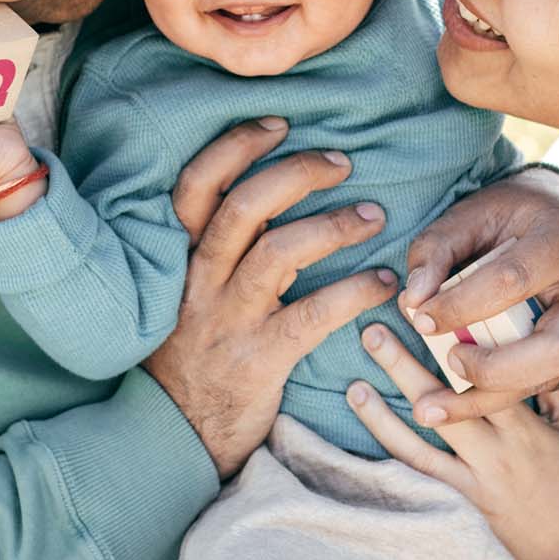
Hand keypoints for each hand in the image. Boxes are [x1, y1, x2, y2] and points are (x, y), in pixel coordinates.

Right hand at [144, 117, 399, 478]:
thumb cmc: (193, 353)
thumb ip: (215, 250)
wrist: (173, 434)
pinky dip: (355, 292)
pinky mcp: (258, 359)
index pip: (196, 185)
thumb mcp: (185, 293)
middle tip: (343, 162)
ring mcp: (226, 321)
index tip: (279, 125)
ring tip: (374, 215)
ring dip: (334, 225)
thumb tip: (266, 195)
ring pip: (279, 254)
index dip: (236, 147)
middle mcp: (197, 282)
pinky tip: (384, 283)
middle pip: (243, 208)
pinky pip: (312, 315)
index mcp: (177, 259)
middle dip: (297, 173)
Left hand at [345, 325, 558, 559]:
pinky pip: (418, 479)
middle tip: (372, 332)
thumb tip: (523, 345)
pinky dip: (391, 455)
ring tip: (354, 386)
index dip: (452, 344)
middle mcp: (494, 454)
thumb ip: (550, 388)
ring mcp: (472, 484)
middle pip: (442, 401)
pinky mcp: (456, 509)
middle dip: (404, 364)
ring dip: (382, 413)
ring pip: (420, 443)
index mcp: (524, 428)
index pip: (484, 376)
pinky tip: (368, 437)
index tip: (427, 316)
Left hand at [399, 167, 558, 425]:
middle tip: (448, 363)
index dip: (461, 306)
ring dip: (490, 397)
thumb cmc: (512, 215)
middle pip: (555, 348)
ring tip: (434, 407)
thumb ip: (436, 251)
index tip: (419, 319)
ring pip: (553, 375)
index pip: (512, 281)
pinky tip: (460, 401)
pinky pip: (547, 381)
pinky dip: (501, 394)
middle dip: (494, 369)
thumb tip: (414, 302)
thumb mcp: (469, 215)